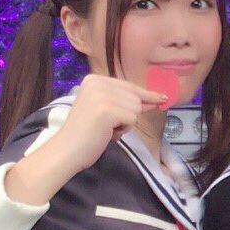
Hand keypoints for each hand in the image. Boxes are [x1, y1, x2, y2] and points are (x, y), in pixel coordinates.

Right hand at [4, 73, 169, 204]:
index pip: (129, 86)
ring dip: (126, 123)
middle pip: (135, 97)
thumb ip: (124, 101)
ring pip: (136, 108)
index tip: (162, 97)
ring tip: (106, 129)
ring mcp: (102, 95)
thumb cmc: (86, 134)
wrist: (67, 150)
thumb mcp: (104, 110)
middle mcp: (98, 82)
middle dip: (129, 114)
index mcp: (94, 79)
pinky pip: (132, 119)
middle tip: (110, 125)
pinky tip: (107, 133)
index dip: (145, 95)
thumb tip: (155, 99)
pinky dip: (124, 130)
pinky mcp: (108, 109)